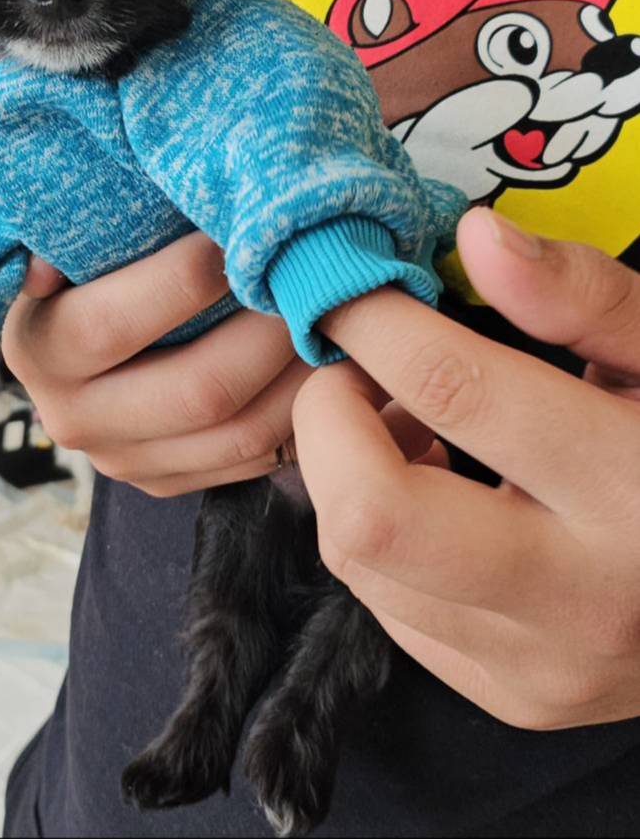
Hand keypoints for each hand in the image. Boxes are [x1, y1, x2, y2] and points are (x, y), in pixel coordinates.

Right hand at [1, 233, 307, 495]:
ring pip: (241, 432)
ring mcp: (123, 461)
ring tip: (338, 319)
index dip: (188, 277)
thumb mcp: (70, 244)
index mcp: (38, 349)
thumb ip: (79, 237)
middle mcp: (72, 417)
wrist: (81, 340)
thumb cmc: (90, 263)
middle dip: (272, 330)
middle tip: (316, 279)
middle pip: (200, 389)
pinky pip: (255, 458)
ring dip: (303, 374)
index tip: (242, 230)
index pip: (114, 323)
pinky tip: (328, 362)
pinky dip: (302, 409)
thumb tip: (48, 265)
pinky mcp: (167, 482)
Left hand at [295, 207, 639, 728]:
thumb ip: (583, 297)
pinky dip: (377, 530)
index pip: (454, 389)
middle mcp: (581, 600)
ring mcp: (537, 667)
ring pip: (358, 561)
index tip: (345, 282)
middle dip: (327, 417)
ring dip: (346, 471)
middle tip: (355, 365)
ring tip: (401, 418)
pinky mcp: (505, 696)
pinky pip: (384, 602)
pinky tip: (430, 486)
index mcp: (634, 490)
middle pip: (371, 513)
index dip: (374, 320)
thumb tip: (474, 239)